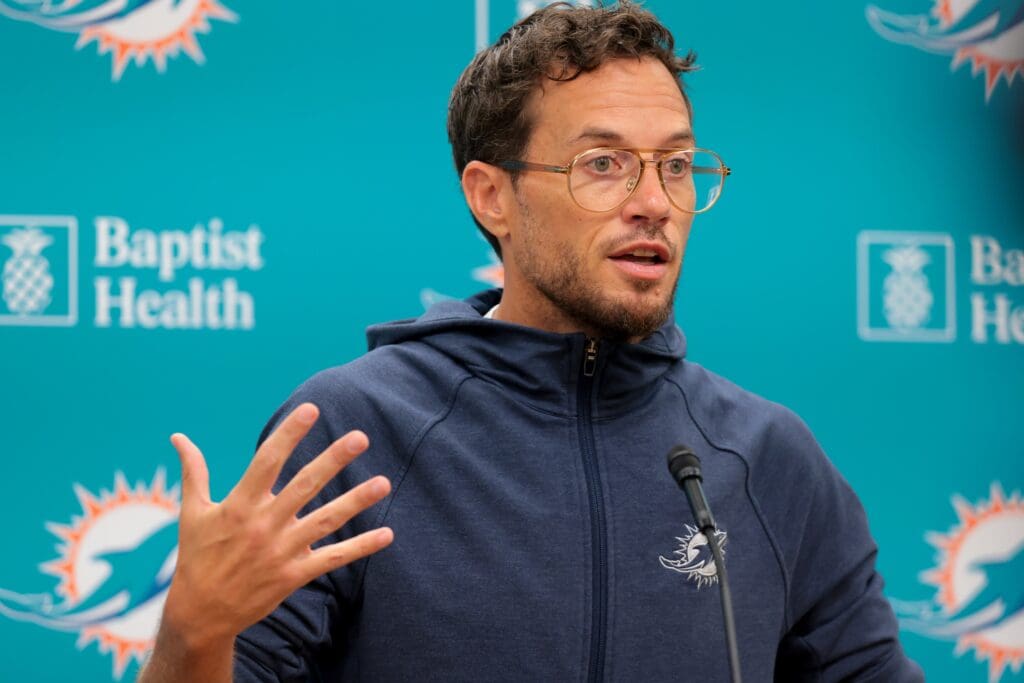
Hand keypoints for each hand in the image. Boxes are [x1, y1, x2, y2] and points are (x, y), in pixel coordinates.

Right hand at [162, 402, 393, 650]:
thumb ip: (194, 472)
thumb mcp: (192, 513)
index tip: (310, 409)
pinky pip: (333, 558)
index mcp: (239, 505)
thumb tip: (178, 437)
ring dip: (357, 502)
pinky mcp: (294, 575)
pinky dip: (361, 547)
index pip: (267, 461)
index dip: (289, 435)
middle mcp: (263, 525)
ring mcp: (281, 551)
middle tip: (359, 437)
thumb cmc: (197, 557)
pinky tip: (387, 534)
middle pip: (304, 486)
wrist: (200, 614)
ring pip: (326, 521)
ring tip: (384, 483)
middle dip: (333, 460)